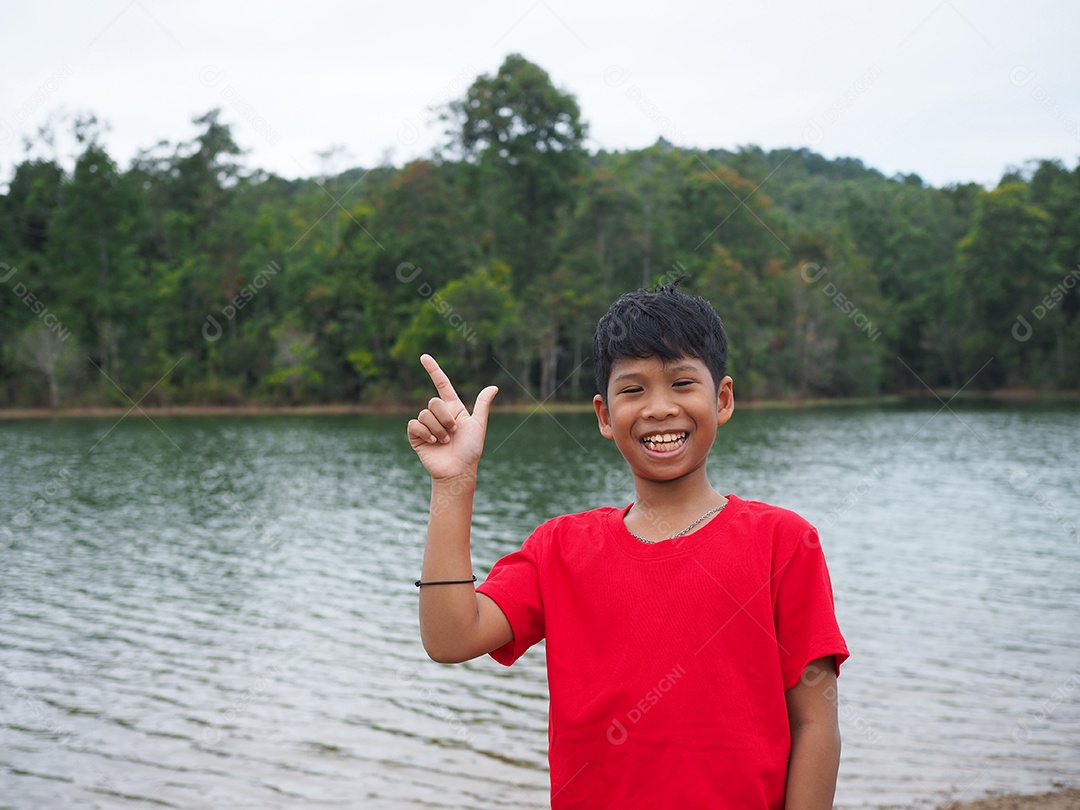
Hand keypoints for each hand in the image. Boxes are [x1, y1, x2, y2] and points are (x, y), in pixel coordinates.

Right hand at [407, 355, 497, 479]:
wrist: (458, 470)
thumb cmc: (470, 450)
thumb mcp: (478, 424)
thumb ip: (482, 405)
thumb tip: (494, 387)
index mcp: (453, 408)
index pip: (442, 384)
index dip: (433, 370)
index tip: (424, 357)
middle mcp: (438, 414)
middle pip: (434, 402)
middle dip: (445, 418)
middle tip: (453, 433)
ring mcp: (426, 425)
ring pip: (425, 413)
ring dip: (438, 429)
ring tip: (445, 442)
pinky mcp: (416, 435)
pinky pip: (415, 424)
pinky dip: (426, 433)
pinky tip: (433, 443)